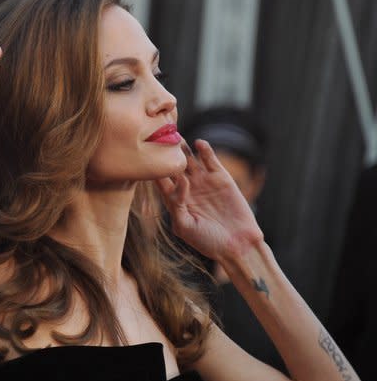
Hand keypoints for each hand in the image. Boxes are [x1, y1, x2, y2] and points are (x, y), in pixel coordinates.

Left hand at [155, 139, 263, 262]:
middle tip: (158, 137)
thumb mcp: (184, 226)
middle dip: (165, 153)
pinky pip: (210, 160)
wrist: (237, 245)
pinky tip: (199, 143)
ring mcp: (204, 181)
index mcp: (174, 200)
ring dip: (183, 148)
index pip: (160, 180)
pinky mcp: (221, 178)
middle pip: (172, 165)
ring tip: (176, 135)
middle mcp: (187, 188)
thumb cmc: (207, 241)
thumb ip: (176, 204)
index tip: (144, 156)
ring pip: (190, 159)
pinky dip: (205, 150)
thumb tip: (180, 180)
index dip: (152, 169)